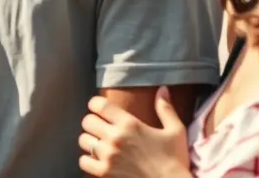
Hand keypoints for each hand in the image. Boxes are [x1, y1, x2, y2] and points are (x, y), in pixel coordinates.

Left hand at [78, 86, 192, 177]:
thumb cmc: (175, 160)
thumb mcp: (175, 131)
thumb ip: (165, 108)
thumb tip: (162, 88)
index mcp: (129, 124)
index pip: (99, 105)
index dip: (96, 104)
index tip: (100, 109)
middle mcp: (115, 137)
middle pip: (87, 121)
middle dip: (93, 122)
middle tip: (101, 128)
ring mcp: (108, 156)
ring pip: (83, 140)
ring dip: (90, 141)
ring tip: (99, 144)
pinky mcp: (104, 173)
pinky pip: (83, 161)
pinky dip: (88, 160)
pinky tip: (98, 160)